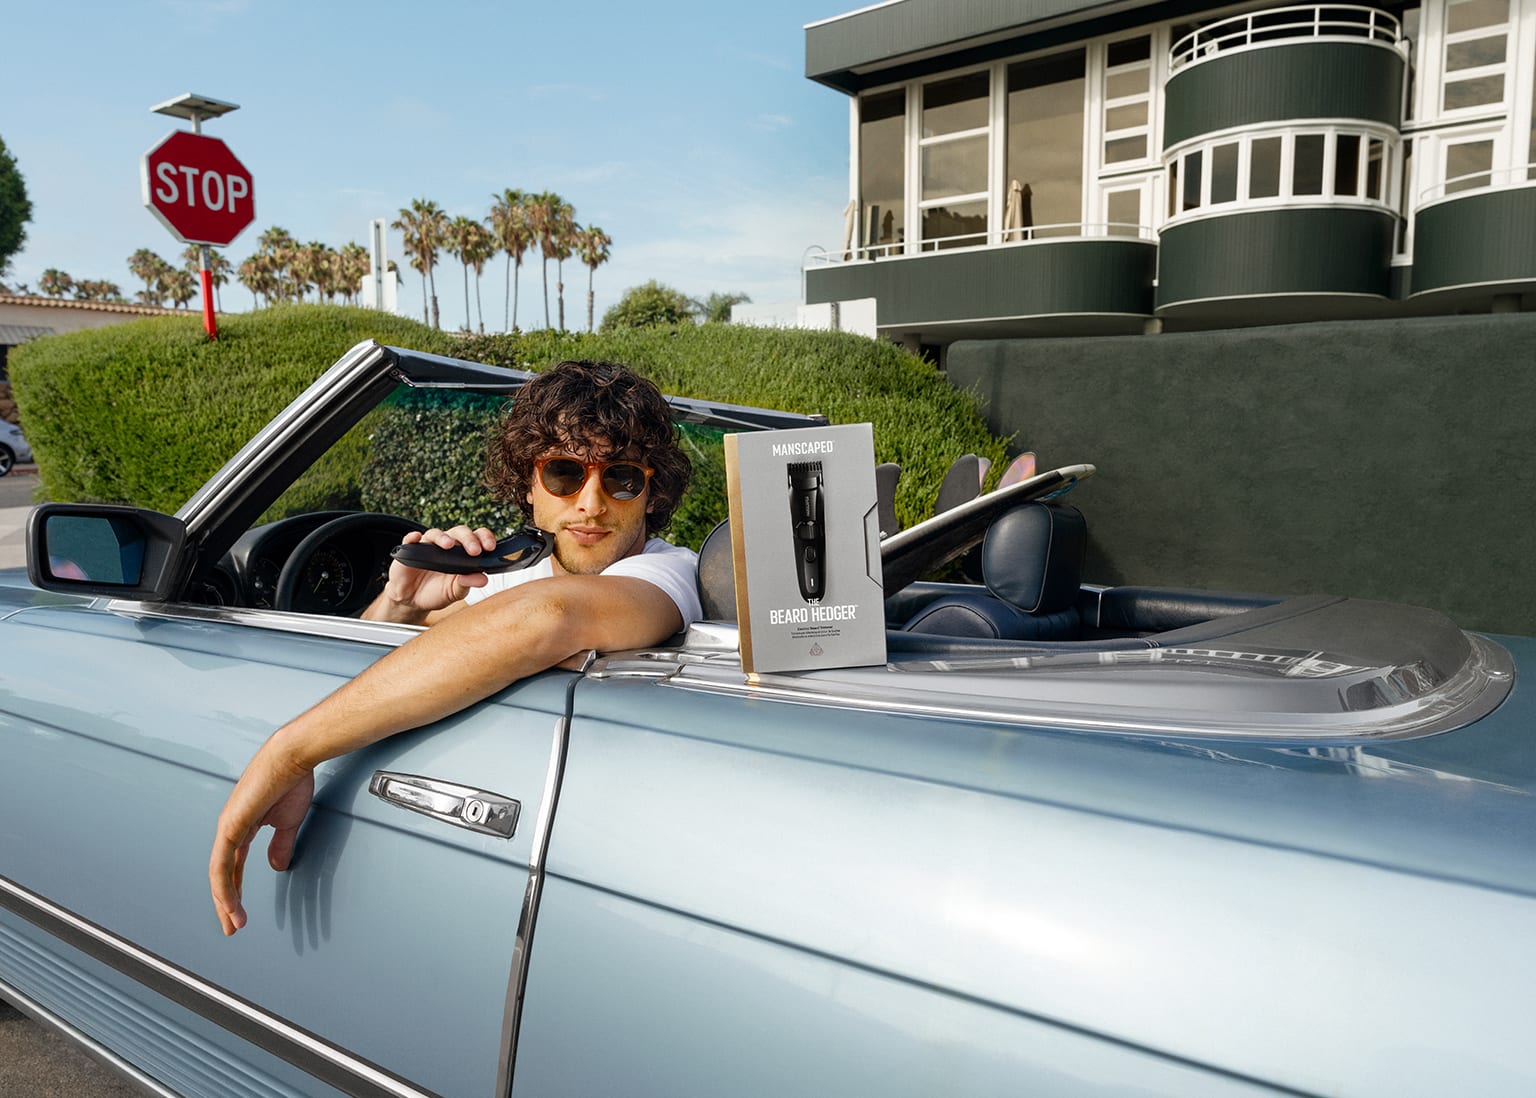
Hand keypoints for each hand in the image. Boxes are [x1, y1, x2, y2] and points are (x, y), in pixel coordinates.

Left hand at [209, 753, 314, 935]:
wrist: (293, 756)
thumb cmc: (292, 780)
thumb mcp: (288, 821)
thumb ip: (280, 844)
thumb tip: (276, 866)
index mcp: (241, 826)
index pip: (232, 866)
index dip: (236, 891)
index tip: (240, 913)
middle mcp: (229, 827)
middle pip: (221, 874)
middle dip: (226, 903)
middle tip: (232, 926)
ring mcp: (228, 826)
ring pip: (219, 873)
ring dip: (225, 900)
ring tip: (233, 921)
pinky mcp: (232, 825)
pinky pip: (222, 863)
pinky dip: (225, 885)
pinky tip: (229, 901)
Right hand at [377, 526, 495, 617]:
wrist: (412, 600)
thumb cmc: (436, 592)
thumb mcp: (454, 592)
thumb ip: (468, 584)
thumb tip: (483, 579)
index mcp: (462, 553)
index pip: (476, 538)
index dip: (484, 538)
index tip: (490, 547)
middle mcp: (446, 545)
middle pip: (459, 532)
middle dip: (468, 539)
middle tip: (474, 550)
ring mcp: (427, 546)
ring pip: (435, 533)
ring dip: (443, 537)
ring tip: (448, 545)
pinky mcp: (409, 551)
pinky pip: (409, 539)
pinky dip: (412, 537)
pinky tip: (416, 538)